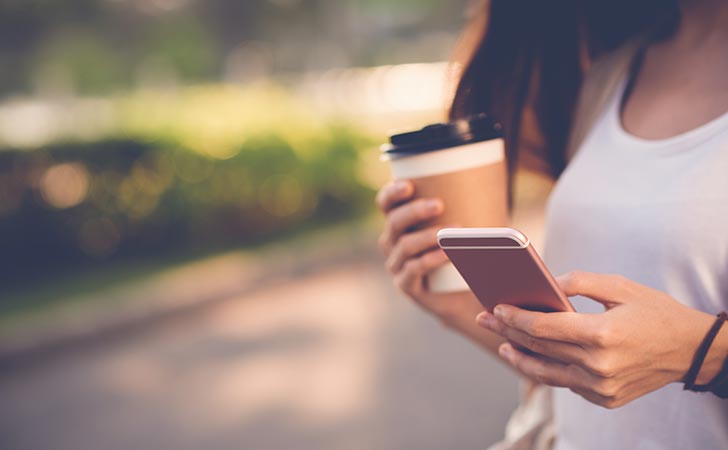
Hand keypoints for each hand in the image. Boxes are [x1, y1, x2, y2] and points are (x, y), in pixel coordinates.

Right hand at [376, 180, 489, 333]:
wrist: (465, 292)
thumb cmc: (464, 251)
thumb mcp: (465, 225)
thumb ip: (468, 206)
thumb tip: (492, 184)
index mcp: (400, 223)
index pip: (386, 204)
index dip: (392, 194)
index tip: (410, 186)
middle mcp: (392, 243)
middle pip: (394, 222)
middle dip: (415, 211)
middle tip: (440, 205)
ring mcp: (397, 265)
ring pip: (405, 246)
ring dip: (428, 236)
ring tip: (453, 232)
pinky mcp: (406, 285)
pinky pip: (413, 270)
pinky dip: (431, 259)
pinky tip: (448, 254)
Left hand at [476, 271, 719, 408]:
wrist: (692, 350)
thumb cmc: (655, 311)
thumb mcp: (620, 286)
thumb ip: (579, 281)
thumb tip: (544, 283)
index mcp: (602, 334)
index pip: (543, 328)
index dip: (514, 317)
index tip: (495, 307)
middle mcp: (599, 366)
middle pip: (539, 348)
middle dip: (507, 331)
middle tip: (485, 318)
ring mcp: (601, 387)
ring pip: (546, 373)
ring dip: (519, 358)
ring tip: (501, 345)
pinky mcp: (605, 399)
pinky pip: (567, 383)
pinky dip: (548, 369)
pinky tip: (533, 357)